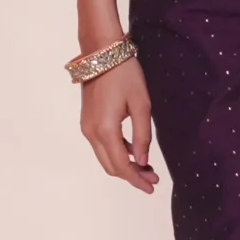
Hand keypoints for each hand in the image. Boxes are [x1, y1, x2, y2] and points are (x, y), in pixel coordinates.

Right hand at [79, 56, 159, 192]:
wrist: (102, 53)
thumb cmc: (125, 74)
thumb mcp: (141, 104)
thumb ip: (142, 136)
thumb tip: (143, 161)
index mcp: (105, 130)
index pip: (121, 166)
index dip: (137, 179)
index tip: (152, 186)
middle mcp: (91, 132)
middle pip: (111, 166)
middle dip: (131, 176)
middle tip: (152, 179)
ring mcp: (87, 127)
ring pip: (105, 157)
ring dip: (124, 165)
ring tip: (147, 167)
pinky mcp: (88, 121)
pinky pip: (102, 145)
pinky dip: (117, 152)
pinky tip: (134, 152)